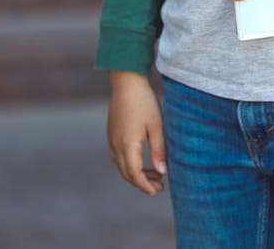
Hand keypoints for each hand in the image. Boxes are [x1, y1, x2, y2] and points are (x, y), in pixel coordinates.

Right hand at [107, 71, 166, 196]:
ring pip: (121, 166)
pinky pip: (118, 156)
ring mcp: (111, 139)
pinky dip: (129, 164)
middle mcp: (116, 145)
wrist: (127, 82)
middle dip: (142, 182)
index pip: (134, 175)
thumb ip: (159, 150)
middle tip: (159, 185)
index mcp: (127, 145)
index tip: (157, 191)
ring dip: (136, 174)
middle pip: (126, 173)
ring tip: (154, 174)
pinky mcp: (111, 133)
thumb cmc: (144, 102)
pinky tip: (141, 161)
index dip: (145, 186)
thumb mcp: (156, 126)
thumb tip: (162, 172)